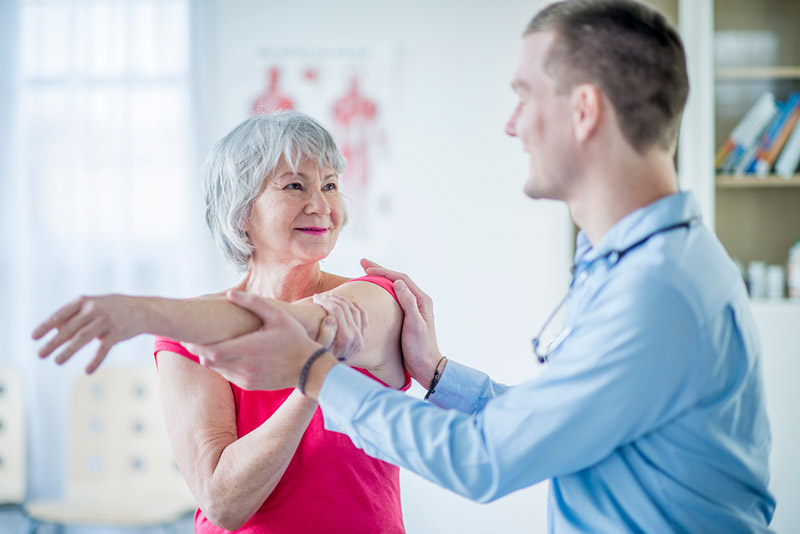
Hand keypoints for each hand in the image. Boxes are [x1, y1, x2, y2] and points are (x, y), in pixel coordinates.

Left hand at [31, 294, 145, 372]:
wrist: (142, 309)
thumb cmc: (112, 308)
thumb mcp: (93, 305)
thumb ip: (75, 315)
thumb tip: (55, 331)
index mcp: (85, 301)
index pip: (60, 314)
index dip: (46, 326)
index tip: (34, 337)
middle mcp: (94, 309)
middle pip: (69, 328)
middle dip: (53, 342)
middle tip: (40, 354)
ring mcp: (106, 321)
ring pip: (82, 338)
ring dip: (68, 351)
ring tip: (57, 361)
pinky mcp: (117, 333)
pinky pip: (103, 349)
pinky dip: (95, 361)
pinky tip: (87, 371)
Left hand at [184, 291, 326, 390]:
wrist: (309, 368)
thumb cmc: (294, 338)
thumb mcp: (277, 316)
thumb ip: (254, 303)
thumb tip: (230, 294)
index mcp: (249, 349)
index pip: (211, 351)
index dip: (195, 345)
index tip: (185, 337)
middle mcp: (244, 367)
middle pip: (209, 361)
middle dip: (199, 350)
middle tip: (190, 339)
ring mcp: (246, 378)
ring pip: (217, 369)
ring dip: (211, 358)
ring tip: (208, 344)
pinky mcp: (250, 385)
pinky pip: (228, 375)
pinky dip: (223, 365)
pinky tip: (227, 355)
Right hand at [312, 293, 365, 360]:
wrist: (327, 376)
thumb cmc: (318, 362)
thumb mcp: (318, 349)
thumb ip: (325, 334)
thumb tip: (331, 318)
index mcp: (345, 338)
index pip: (337, 310)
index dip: (325, 301)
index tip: (315, 298)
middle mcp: (356, 337)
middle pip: (346, 309)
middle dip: (332, 299)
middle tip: (320, 296)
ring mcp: (360, 338)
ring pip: (355, 311)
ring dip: (343, 301)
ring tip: (332, 296)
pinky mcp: (361, 340)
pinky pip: (364, 320)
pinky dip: (360, 310)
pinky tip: (354, 302)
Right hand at [360, 259, 443, 385]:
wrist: (425, 365)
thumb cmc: (420, 347)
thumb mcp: (414, 325)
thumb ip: (408, 303)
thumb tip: (398, 283)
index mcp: (421, 300)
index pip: (401, 279)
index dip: (384, 272)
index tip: (367, 268)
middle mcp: (417, 301)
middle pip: (397, 280)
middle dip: (380, 270)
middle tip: (363, 263)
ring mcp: (412, 308)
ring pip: (394, 287)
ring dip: (380, 279)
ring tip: (365, 273)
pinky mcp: (406, 316)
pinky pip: (392, 298)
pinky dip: (381, 291)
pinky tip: (373, 293)